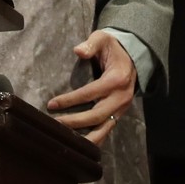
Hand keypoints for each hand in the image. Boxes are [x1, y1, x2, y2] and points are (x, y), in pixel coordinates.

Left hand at [46, 30, 135, 144]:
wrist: (132, 58)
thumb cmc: (112, 48)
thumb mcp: (103, 39)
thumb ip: (90, 44)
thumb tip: (78, 51)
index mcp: (116, 80)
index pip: (90, 93)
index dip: (70, 100)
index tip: (51, 104)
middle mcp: (121, 98)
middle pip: (96, 116)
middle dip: (74, 121)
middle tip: (54, 124)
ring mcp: (121, 109)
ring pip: (103, 128)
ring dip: (84, 137)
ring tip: (65, 140)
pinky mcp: (119, 114)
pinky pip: (106, 129)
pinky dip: (94, 138)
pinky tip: (79, 145)